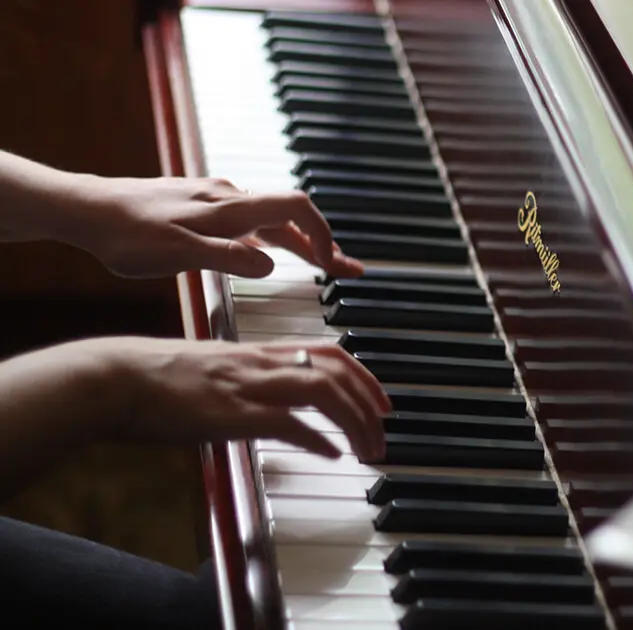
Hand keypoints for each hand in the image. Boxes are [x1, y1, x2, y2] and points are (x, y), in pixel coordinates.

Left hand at [73, 176, 364, 278]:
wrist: (84, 209)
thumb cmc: (126, 234)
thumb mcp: (178, 253)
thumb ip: (228, 258)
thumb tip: (271, 266)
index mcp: (230, 208)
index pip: (296, 208)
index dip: (323, 235)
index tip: (335, 263)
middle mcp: (229, 197)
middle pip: (290, 216)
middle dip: (322, 243)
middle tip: (346, 269)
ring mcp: (214, 200)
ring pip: (269, 219)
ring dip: (298, 242)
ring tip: (319, 263)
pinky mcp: (199, 206)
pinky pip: (248, 220)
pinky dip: (271, 237)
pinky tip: (266, 250)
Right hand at [87, 337, 389, 460]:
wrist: (114, 378)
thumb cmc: (157, 378)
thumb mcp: (214, 369)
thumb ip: (249, 380)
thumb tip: (274, 405)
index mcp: (257, 352)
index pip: (329, 352)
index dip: (363, 376)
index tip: (381, 401)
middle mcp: (260, 363)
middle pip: (337, 371)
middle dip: (370, 402)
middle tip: (383, 431)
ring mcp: (247, 386)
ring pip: (323, 391)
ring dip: (354, 422)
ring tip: (367, 450)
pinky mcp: (231, 413)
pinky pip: (288, 422)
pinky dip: (317, 439)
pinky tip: (332, 455)